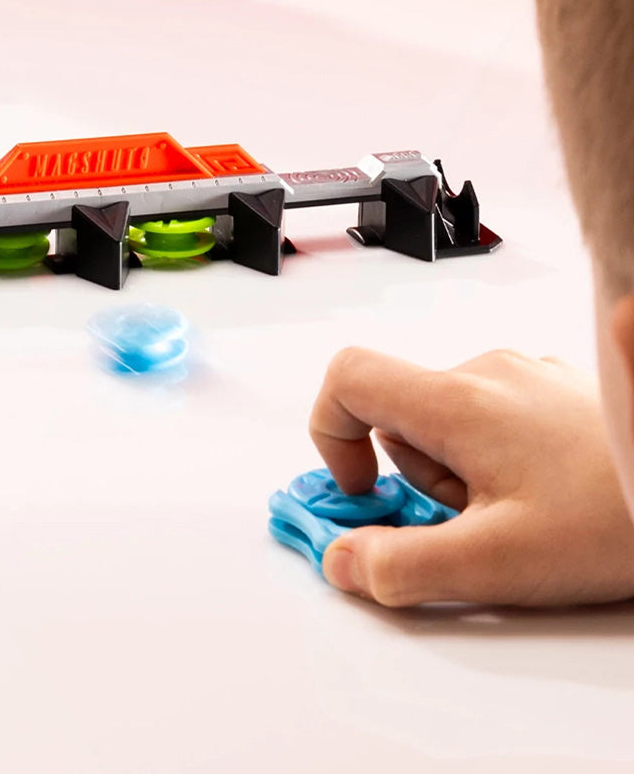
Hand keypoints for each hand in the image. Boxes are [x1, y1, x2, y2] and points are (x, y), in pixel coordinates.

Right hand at [308, 347, 633, 606]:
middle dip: (418, 477)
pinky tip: (544, 497)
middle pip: (399, 411)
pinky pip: (488, 415)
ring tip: (520, 512)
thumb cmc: (612, 522)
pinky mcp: (551, 390)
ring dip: (459, 471)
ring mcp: (522, 376)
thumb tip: (341, 561)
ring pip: (445, 417)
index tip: (363, 493)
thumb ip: (402, 565)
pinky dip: (493, 458)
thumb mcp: (495, 564)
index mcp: (458, 399)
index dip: (331, 435)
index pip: (348, 378)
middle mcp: (486, 371)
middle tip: (474, 522)